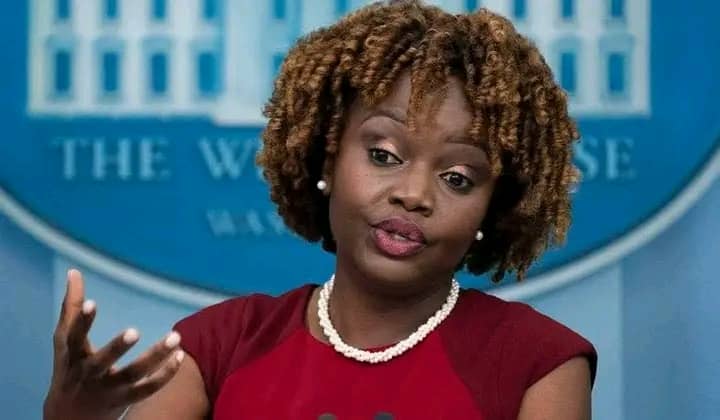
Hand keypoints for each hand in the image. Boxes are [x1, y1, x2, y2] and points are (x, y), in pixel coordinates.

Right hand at [44, 269, 184, 419]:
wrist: (68, 418)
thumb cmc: (68, 369)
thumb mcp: (64, 342)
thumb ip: (72, 307)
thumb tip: (74, 271)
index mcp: (72, 356)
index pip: (74, 338)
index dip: (82, 321)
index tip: (92, 302)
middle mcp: (89, 374)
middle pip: (103, 362)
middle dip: (117, 347)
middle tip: (135, 330)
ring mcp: (108, 389)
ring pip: (134, 376)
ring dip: (156, 357)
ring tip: (176, 337)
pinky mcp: (125, 400)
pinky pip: (148, 389)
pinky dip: (165, 375)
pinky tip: (181, 356)